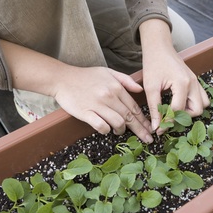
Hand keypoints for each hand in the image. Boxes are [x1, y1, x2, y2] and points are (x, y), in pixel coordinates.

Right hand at [1, 40, 153, 142]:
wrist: (62, 78)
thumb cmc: (86, 76)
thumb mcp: (108, 72)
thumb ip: (125, 80)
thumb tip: (140, 90)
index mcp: (116, 87)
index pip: (134, 107)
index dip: (143, 119)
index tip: (150, 128)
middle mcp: (109, 96)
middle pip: (129, 117)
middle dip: (140, 130)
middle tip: (148, 140)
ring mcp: (97, 105)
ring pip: (118, 122)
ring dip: (121, 130)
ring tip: (119, 132)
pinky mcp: (85, 112)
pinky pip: (101, 126)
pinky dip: (106, 130)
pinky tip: (106, 130)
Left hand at [139, 20, 209, 133]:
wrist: (159, 47)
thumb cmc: (153, 64)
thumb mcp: (150, 86)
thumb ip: (154, 107)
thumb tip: (156, 126)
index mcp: (182, 83)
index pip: (178, 110)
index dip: (167, 122)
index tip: (158, 129)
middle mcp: (193, 83)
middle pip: (196, 110)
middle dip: (182, 118)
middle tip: (168, 118)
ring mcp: (196, 82)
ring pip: (202, 105)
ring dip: (190, 111)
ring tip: (175, 111)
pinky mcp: (195, 81)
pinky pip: (201, 98)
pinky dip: (193, 104)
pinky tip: (180, 104)